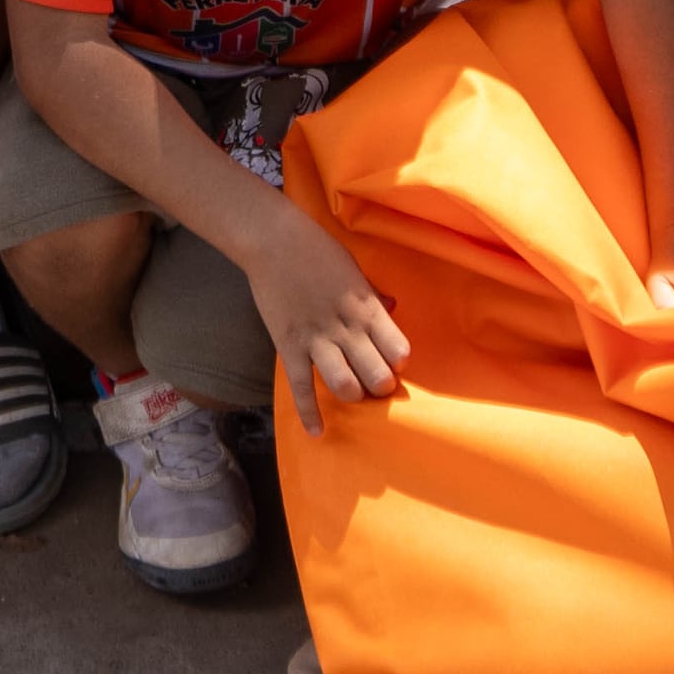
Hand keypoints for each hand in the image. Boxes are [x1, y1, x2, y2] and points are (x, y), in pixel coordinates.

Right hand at [239, 216, 409, 430]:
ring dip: (354, 395)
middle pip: (377, 376)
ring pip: (345, 386)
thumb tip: (392, 308)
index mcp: (367, 308)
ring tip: (354, 392)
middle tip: (376, 383)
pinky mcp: (290, 348)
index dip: (399, 362)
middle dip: (381, 387)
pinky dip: (310, 415)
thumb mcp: (354, 269)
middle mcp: (347, 329)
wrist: (273, 241)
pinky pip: (301, 389)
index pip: (399, 350)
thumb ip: (373, 295)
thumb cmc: (317, 249)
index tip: (393, 361)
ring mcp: (317, 341)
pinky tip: (318, 433)